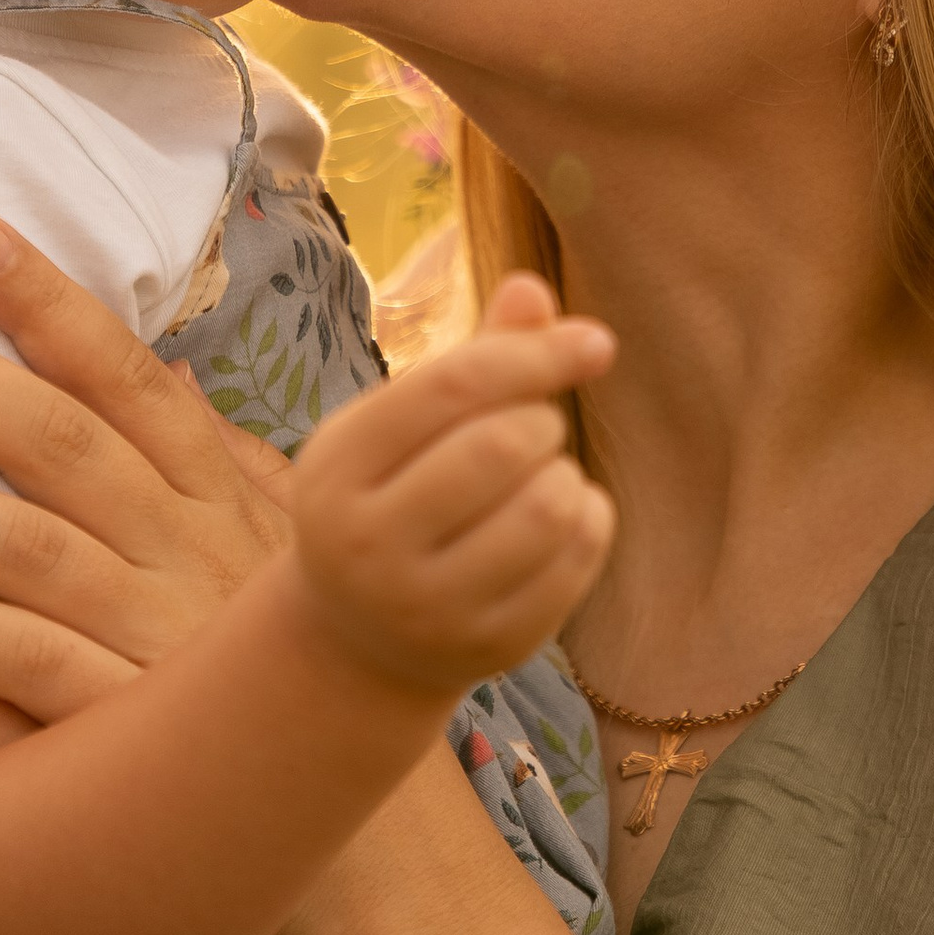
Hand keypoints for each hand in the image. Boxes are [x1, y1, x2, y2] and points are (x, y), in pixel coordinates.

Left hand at [0, 214, 291, 704]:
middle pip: (51, 441)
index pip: (125, 377)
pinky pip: (22, 662)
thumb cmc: (294, 659)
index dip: (48, 303)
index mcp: (215, 494)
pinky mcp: (123, 720)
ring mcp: (157, 633)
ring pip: (18, 545)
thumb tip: (164, 368)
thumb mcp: (281, 539)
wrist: (347, 799)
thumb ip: (224, 456)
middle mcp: (187, 548)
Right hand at [283, 280, 616, 698]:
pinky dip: (589, 519)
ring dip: (566, 474)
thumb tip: (532, 286)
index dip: (535, 353)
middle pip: (501, 446)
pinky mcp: (486, 648)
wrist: (361, 638)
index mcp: (337, 466)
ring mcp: (426, 607)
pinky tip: (561, 518)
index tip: (596, 342)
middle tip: (534, 430)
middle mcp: (367, 545)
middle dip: (542, 421)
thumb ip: (470, 358)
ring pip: (547, 509)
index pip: (453, 386)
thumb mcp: (404, 425)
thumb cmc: (393, 496)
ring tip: (545, 476)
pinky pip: (575, 560)